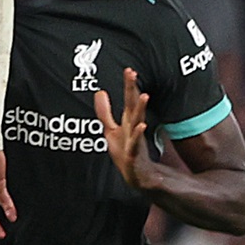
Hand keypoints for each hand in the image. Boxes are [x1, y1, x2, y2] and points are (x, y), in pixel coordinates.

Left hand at [92, 68, 153, 188]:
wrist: (136, 176)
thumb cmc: (125, 150)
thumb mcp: (110, 129)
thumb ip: (104, 111)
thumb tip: (99, 92)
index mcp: (128, 121)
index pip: (129, 99)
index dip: (128, 84)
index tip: (128, 69)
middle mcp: (133, 127)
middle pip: (133, 105)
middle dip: (132, 89)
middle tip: (133, 73)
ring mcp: (135, 140)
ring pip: (137, 121)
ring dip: (140, 108)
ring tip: (144, 95)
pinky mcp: (134, 154)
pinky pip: (136, 143)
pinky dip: (138, 135)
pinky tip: (142, 126)